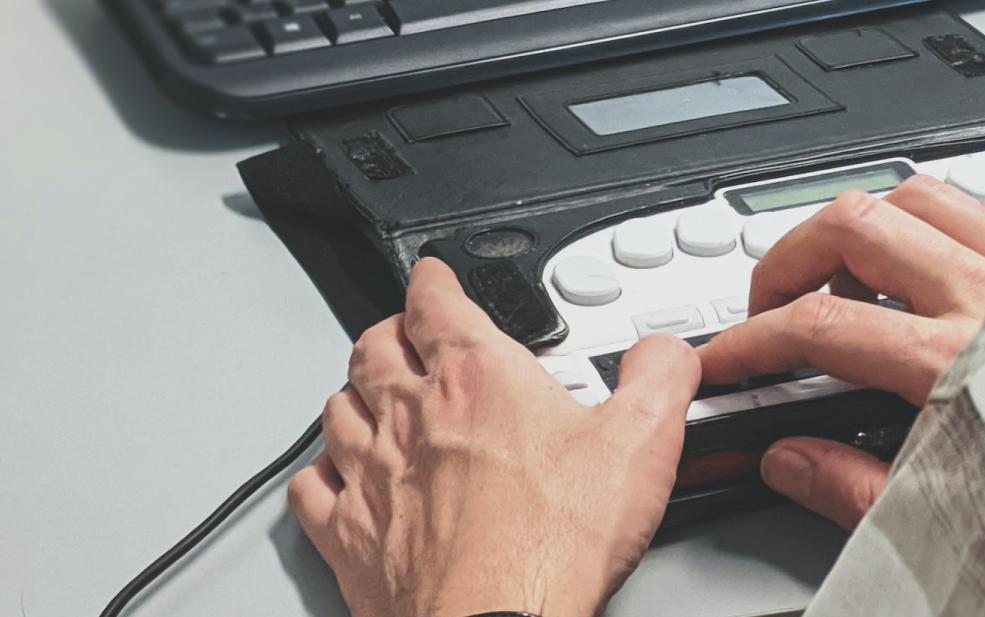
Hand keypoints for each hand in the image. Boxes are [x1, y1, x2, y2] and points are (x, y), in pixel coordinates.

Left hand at [288, 258, 699, 616]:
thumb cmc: (553, 543)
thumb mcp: (641, 444)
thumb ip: (660, 381)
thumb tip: (667, 354)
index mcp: (477, 379)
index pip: (435, 302)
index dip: (433, 280)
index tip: (434, 276)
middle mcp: (412, 418)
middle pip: (374, 349)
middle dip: (388, 331)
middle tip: (404, 331)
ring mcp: (372, 476)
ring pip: (337, 410)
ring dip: (352, 394)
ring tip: (369, 393)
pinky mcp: (350, 537)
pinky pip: (313, 490)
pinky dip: (320, 475)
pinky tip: (334, 477)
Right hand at [697, 175, 984, 528]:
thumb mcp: (948, 515)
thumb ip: (852, 489)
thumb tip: (789, 460)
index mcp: (953, 366)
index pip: (818, 327)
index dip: (751, 340)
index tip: (725, 360)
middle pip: (853, 228)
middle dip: (788, 258)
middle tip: (773, 303)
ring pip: (914, 196)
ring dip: (860, 228)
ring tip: (844, 274)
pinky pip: (981, 202)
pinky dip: (934, 220)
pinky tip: (929, 260)